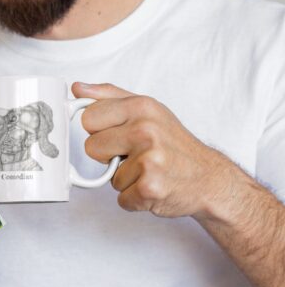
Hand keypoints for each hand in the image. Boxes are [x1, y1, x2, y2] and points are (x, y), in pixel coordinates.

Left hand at [72, 82, 234, 219]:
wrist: (209, 178)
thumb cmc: (173, 142)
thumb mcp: (146, 108)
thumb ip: (108, 96)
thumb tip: (77, 88)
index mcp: (140, 106)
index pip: (88, 118)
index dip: (99, 130)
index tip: (117, 134)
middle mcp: (145, 130)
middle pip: (91, 147)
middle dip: (107, 155)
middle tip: (133, 154)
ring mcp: (148, 160)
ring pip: (108, 176)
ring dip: (125, 178)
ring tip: (148, 170)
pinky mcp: (150, 188)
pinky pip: (121, 198)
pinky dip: (135, 198)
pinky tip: (153, 186)